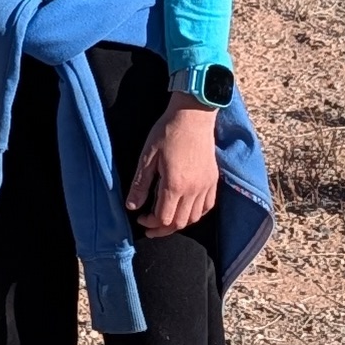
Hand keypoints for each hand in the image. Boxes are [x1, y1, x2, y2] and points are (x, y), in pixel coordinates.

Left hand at [126, 101, 218, 236]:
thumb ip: (140, 184)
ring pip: (194, 218)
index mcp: (174, 185)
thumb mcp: (147, 157)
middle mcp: (193, 190)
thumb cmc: (167, 132)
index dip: (150, 223)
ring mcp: (206, 186)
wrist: (193, 115)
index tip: (140, 218)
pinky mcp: (213, 180)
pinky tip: (186, 209)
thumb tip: (131, 206)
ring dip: (179, 223)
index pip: (163, 219)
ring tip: (166, 219)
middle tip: (150, 226)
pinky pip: (207, 207)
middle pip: (179, 223)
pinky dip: (196, 214)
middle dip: (162, 229)